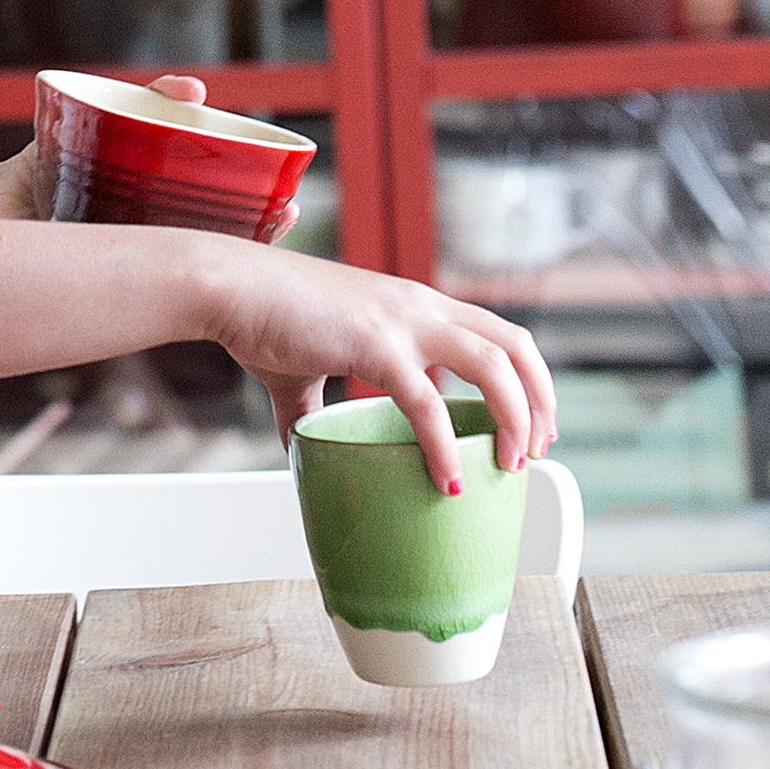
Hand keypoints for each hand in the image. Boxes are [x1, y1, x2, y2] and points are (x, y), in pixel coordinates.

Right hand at [194, 243, 556, 496]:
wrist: (229, 288)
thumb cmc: (262, 317)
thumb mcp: (302, 366)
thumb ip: (310, 405)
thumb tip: (302, 446)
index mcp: (416, 306)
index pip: (498, 334)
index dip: (527, 380)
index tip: (533, 426)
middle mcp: (422, 306)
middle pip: (514, 346)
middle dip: (539, 401)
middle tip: (538, 450)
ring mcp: (403, 322)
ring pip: (492, 367)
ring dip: (515, 418)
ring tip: (511, 464)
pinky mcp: (376, 345)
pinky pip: (428, 403)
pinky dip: (445, 446)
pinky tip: (448, 480)